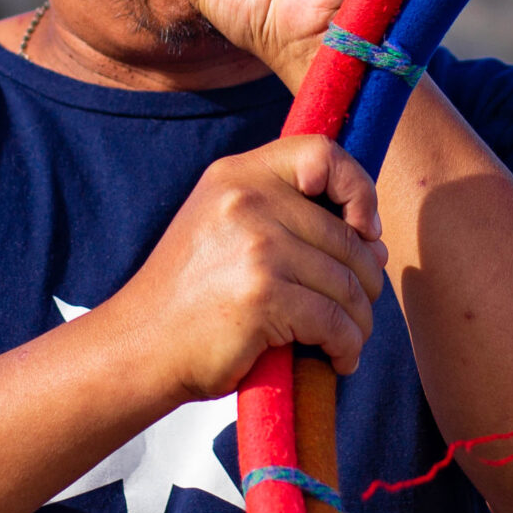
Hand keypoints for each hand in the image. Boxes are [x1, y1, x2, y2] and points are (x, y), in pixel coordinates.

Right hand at [102, 136, 388, 402]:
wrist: (139, 346)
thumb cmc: (189, 296)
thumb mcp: (222, 226)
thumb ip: (284, 214)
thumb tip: (373, 240)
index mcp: (237, 176)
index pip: (321, 153)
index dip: (358, 189)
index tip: (363, 230)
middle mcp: (247, 201)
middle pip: (347, 235)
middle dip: (364, 282)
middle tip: (356, 310)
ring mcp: (257, 247)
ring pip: (348, 283)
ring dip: (359, 321)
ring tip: (348, 340)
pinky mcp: (264, 296)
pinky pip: (335, 322)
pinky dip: (347, 347)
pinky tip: (338, 359)